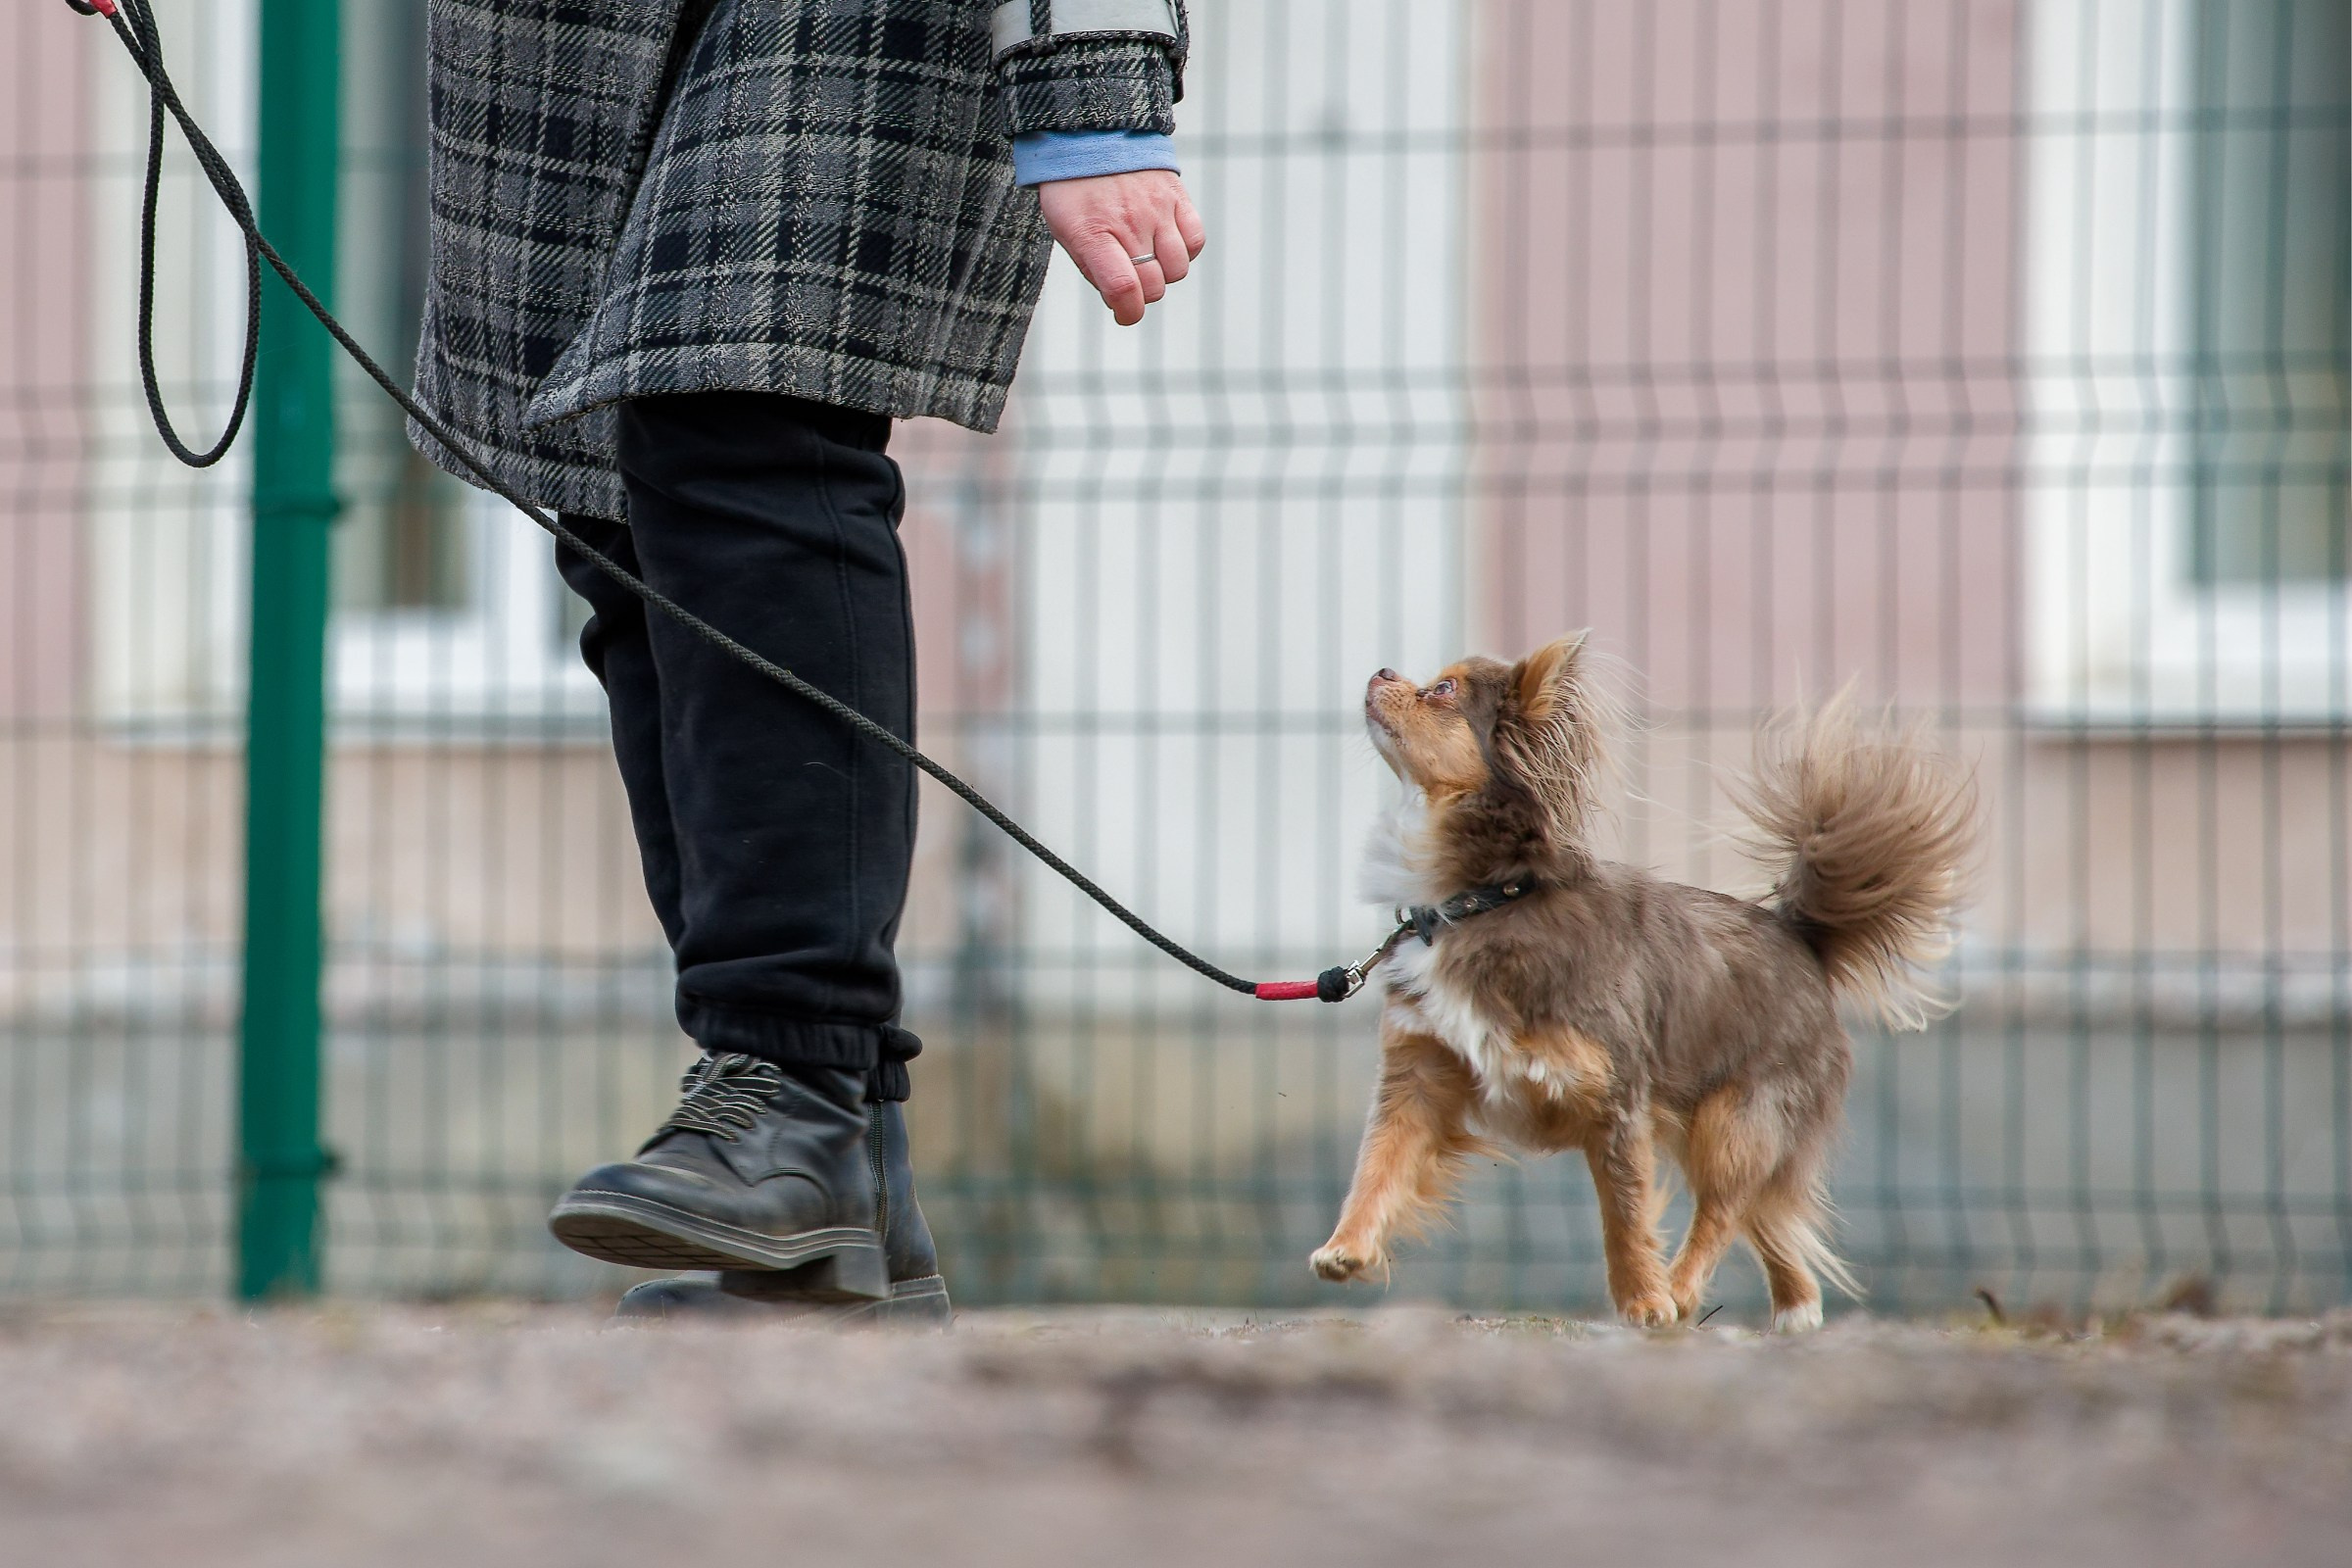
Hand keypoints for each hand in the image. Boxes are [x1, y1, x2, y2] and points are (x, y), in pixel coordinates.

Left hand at [1036, 169, 1206, 326]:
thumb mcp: (1066, 231)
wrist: (1090, 135)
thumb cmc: (1073, 191)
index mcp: (1093, 233)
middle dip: (1143, 294)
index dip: (1129, 312)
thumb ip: (1092, 268)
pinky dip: (1185, 251)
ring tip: (1147, 258)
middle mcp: (1128, 222)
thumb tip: (1122, 301)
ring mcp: (1156, 208)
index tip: (1125, 313)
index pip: (1124, 288)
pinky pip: (1195, 240)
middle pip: (1154, 284)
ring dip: (1164, 273)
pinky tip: (1166, 244)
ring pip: (1178, 268)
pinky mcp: (1176, 196)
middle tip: (1130, 280)